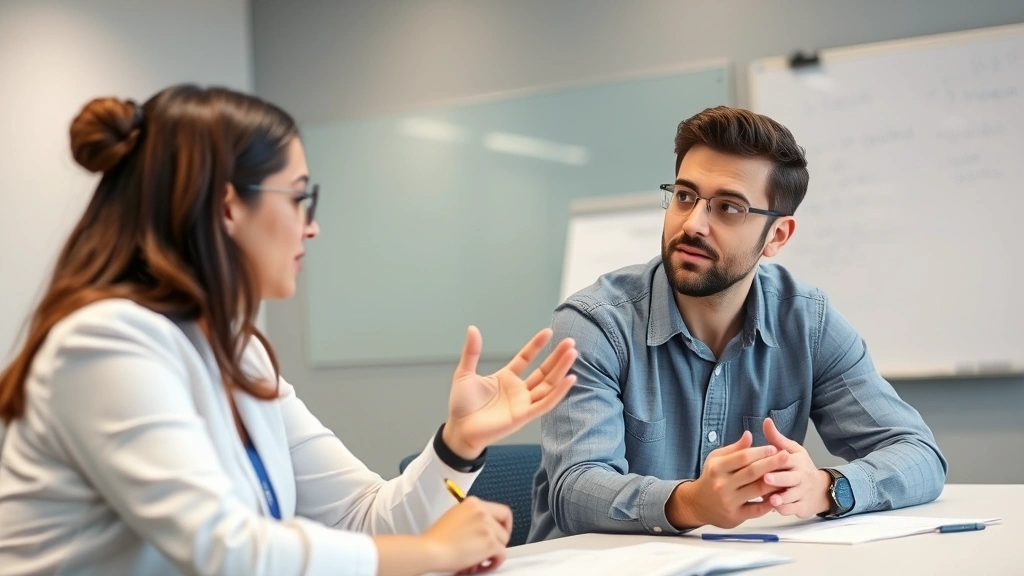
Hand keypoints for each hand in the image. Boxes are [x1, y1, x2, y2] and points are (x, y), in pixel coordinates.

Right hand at [422, 497, 512, 573]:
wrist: (431, 549)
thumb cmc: (435, 539)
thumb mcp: (454, 517)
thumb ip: (471, 519)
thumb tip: (482, 531)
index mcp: (473, 503)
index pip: (501, 511)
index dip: (504, 525)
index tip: (499, 534)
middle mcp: (482, 511)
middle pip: (504, 527)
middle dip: (498, 541)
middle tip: (489, 550)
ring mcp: (487, 526)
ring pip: (503, 542)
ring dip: (493, 553)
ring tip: (478, 560)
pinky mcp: (490, 542)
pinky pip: (502, 554)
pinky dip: (494, 563)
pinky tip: (481, 566)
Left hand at [443, 327, 576, 459]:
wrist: (459, 429)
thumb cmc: (462, 405)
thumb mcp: (465, 373)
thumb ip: (472, 352)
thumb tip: (472, 328)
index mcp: (506, 378)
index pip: (526, 358)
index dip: (536, 346)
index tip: (548, 332)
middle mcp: (519, 390)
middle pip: (543, 371)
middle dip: (557, 357)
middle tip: (571, 342)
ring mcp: (523, 403)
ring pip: (548, 384)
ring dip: (561, 370)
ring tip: (573, 354)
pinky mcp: (525, 416)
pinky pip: (546, 403)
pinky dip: (559, 392)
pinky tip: (570, 379)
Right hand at [666, 431, 788, 528]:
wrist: (698, 504)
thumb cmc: (711, 478)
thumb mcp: (717, 459)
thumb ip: (734, 449)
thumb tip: (749, 435)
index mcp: (717, 467)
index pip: (742, 457)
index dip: (760, 452)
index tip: (774, 448)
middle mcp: (722, 484)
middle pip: (751, 472)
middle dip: (771, 463)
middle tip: (786, 456)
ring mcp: (729, 501)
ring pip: (757, 490)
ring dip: (775, 482)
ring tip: (788, 475)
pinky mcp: (735, 516)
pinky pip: (757, 509)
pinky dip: (770, 502)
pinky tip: (779, 495)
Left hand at [761, 418, 830, 517]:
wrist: (820, 489)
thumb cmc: (800, 467)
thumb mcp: (792, 450)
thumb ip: (777, 438)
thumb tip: (766, 421)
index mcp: (796, 461)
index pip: (786, 460)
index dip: (775, 461)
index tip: (765, 460)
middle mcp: (801, 477)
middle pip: (790, 479)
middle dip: (779, 479)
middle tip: (766, 479)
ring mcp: (802, 493)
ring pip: (792, 497)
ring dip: (781, 499)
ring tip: (771, 500)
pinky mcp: (802, 507)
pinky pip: (793, 510)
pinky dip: (785, 510)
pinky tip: (773, 510)